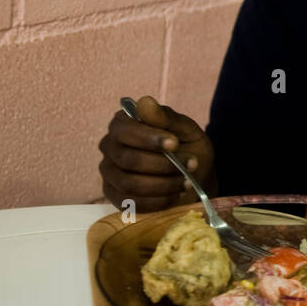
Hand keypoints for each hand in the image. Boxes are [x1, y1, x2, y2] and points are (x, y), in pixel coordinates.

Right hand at [98, 95, 214, 212]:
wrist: (195, 175)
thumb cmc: (187, 147)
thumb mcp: (186, 130)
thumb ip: (166, 117)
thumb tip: (145, 102)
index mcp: (123, 124)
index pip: (126, 131)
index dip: (150, 138)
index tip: (174, 144)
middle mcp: (110, 147)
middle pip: (129, 160)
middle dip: (164, 165)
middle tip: (190, 165)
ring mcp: (110, 173)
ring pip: (130, 183)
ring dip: (164, 184)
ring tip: (186, 182)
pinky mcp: (115, 196)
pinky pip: (131, 203)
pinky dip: (158, 201)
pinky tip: (175, 195)